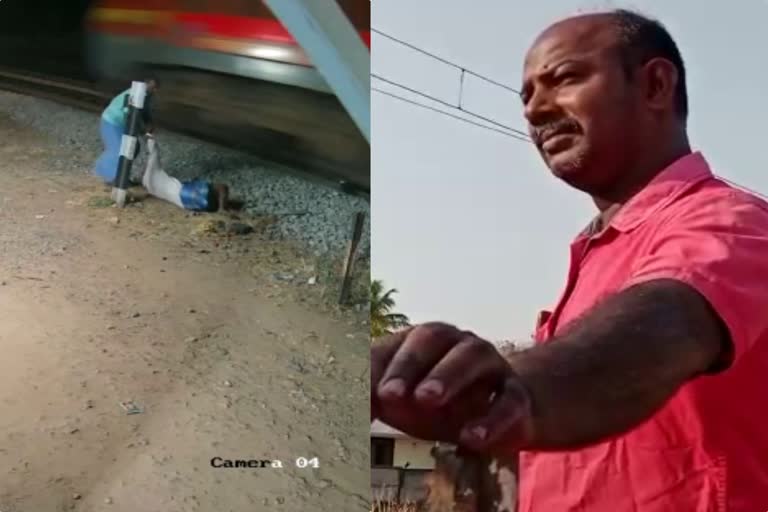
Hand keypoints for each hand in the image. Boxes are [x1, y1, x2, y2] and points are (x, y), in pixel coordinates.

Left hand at [372, 322, 532, 453]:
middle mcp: (458, 343)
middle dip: (409, 364)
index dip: (382, 364)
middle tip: (389, 394)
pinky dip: (490, 419)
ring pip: (473, 357)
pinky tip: (470, 438)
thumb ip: (373, 397)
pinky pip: (507, 400)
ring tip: (426, 400)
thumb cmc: (442, 402)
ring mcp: (491, 364)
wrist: (505, 412)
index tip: (367, 392)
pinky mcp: (516, 394)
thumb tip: (335, 404)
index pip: (400, 342)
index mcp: (427, 340)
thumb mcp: (406, 400)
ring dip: (448, 376)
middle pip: (434, 338)